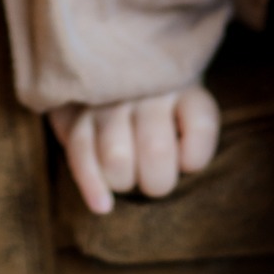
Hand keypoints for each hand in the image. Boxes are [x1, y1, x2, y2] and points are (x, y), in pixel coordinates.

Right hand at [48, 86, 220, 215]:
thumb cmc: (159, 109)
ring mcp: (108, 97)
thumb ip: (194, 135)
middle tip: (151, 178)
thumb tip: (185, 166)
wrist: (105, 68)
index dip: (194, 156)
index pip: (201, 126)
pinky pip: (80, 153)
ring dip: (123, 180)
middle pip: (156, 151)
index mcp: (184, 86)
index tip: (186, 162)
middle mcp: (145, 86)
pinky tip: (102, 205)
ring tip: (126, 177)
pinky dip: (92, 185)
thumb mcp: (187, 109)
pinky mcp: (72, 110)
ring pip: (116, 158)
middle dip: (156, 181)